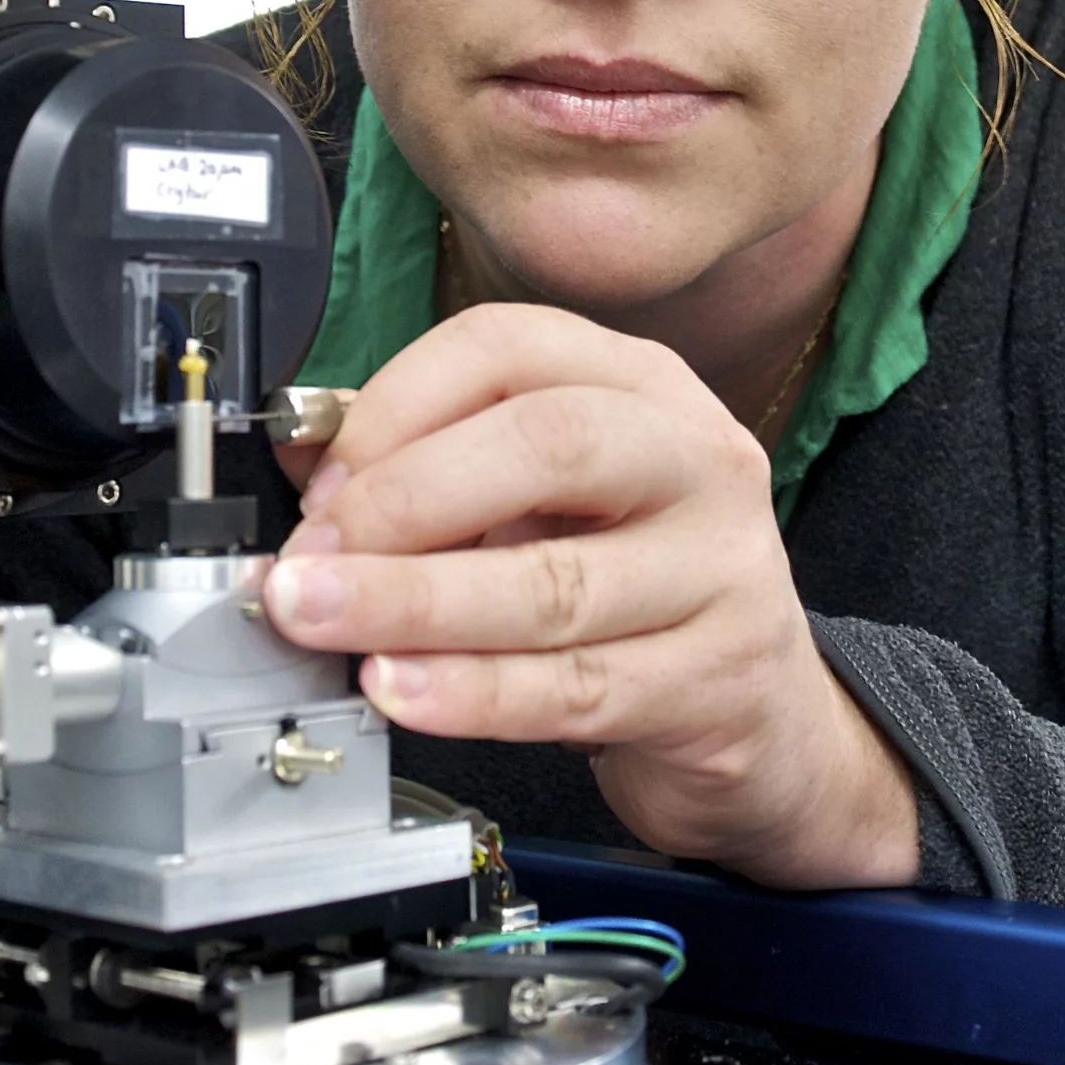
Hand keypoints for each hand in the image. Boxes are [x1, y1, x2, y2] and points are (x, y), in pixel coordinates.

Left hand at [261, 303, 919, 889]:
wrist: (760, 716)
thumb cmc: (633, 590)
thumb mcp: (544, 505)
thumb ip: (432, 473)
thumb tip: (305, 466)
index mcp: (642, 387)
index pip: (510, 347)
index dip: (398, 404)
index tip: (323, 483)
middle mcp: (698, 460)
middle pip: (548, 444)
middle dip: (407, 499)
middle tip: (310, 558)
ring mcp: (722, 571)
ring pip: (555, 582)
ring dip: (416, 604)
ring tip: (324, 622)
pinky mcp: (718, 682)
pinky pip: (576, 688)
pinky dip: (473, 693)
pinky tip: (401, 690)